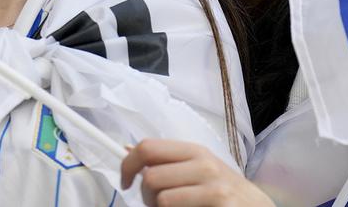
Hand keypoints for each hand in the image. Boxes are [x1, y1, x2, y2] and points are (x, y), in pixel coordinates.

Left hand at [120, 139, 274, 205]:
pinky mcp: (220, 206)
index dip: (127, 165)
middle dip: (145, 196)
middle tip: (154, 204)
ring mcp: (214, 188)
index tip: (125, 181)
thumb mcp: (197, 167)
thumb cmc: (222, 189)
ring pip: (162, 200)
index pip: (148, 148)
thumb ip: (167, 161)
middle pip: (150, 178)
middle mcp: (204, 165)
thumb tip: (126, 150)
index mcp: (194, 151)